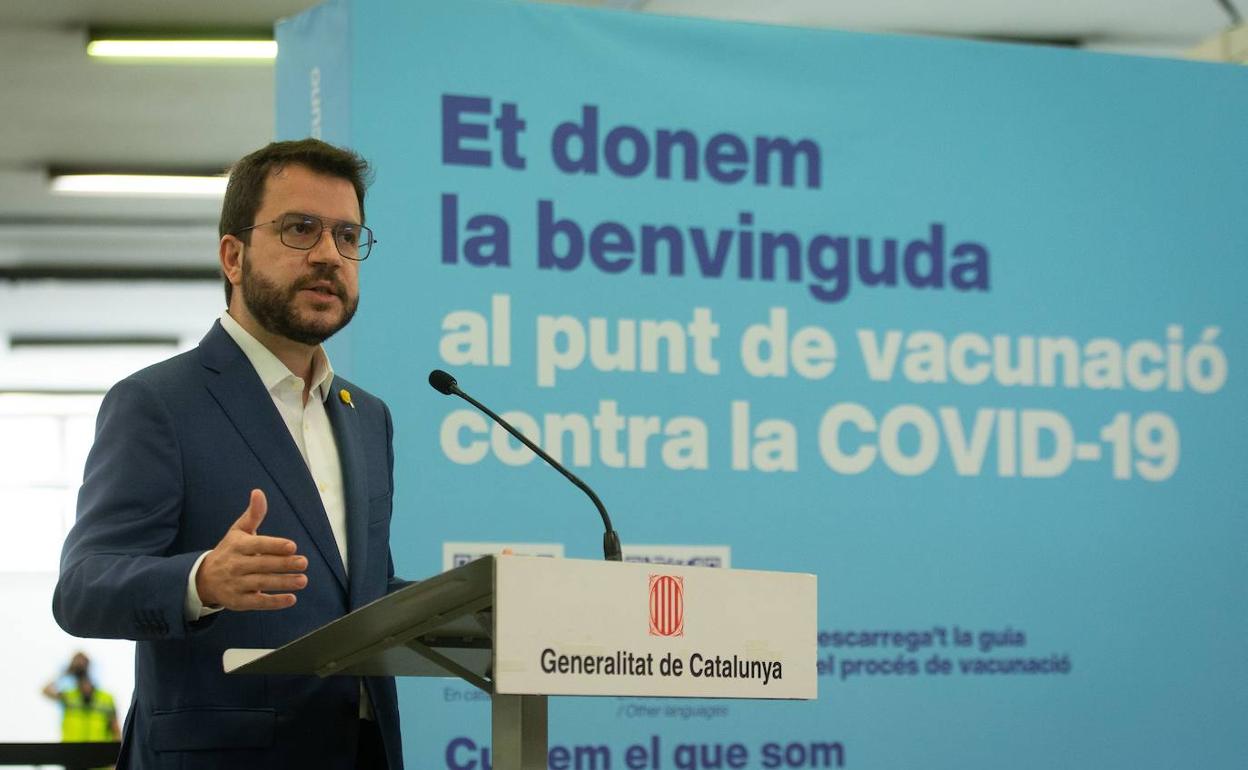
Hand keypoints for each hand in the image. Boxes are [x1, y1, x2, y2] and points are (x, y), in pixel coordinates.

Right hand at [196, 489, 307, 610]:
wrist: (204, 578)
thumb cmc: (229, 551)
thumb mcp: (238, 532)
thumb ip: (253, 514)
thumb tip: (258, 492)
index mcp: (237, 546)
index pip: (257, 545)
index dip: (274, 546)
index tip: (292, 546)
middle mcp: (235, 565)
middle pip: (262, 565)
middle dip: (284, 564)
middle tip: (304, 563)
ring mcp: (236, 584)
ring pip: (262, 583)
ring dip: (283, 582)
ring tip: (303, 580)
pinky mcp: (238, 602)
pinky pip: (257, 602)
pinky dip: (274, 602)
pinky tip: (291, 599)